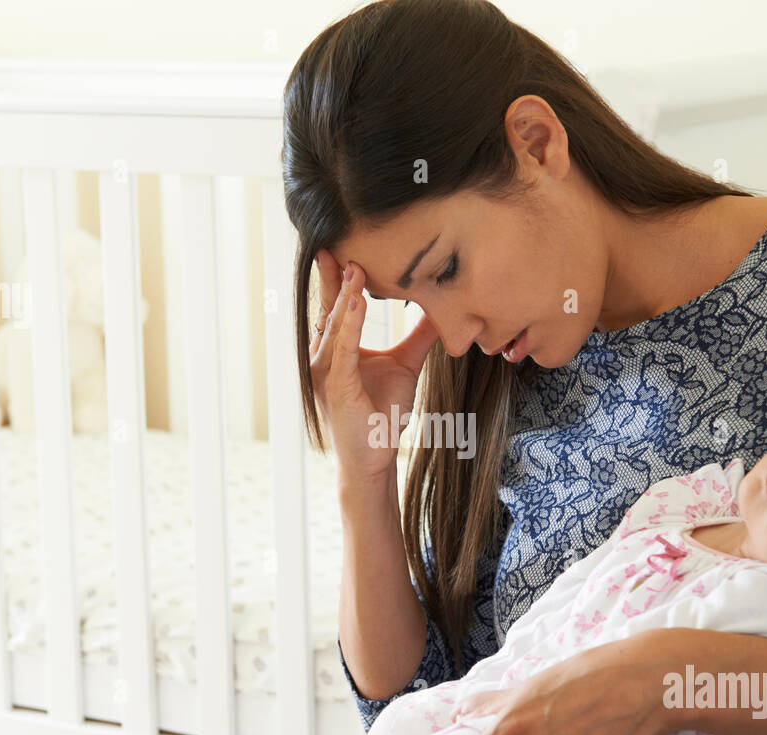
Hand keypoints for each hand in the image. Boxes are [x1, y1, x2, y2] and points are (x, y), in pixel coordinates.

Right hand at [308, 249, 438, 482]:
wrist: (374, 459)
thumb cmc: (382, 415)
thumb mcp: (406, 365)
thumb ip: (420, 336)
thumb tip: (443, 310)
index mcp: (335, 349)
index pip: (335, 305)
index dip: (339, 277)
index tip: (346, 246)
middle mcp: (323, 356)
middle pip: (327, 308)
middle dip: (334, 276)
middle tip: (340, 243)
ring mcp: (326, 371)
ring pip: (334, 324)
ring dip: (344, 295)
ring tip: (355, 266)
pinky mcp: (336, 386)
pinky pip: (343, 349)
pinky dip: (350, 324)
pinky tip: (357, 302)